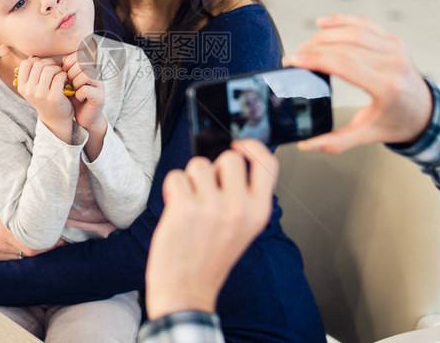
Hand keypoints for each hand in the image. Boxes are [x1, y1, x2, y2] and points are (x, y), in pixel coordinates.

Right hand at [0, 190, 62, 258]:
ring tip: (50, 242)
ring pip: (21, 257)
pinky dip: (24, 253)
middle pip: (28, 253)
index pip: (29, 243)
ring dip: (36, 251)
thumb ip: (10, 196)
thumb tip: (31, 190)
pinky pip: (12, 258)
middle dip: (45, 248)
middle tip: (61, 241)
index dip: (46, 243)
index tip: (60, 236)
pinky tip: (34, 246)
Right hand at [16, 57, 72, 140]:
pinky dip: (64, 75)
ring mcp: (40, 95)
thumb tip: (33, 56)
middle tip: (57, 68)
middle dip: (50, 62)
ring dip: (58, 68)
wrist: (56, 119)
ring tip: (61, 73)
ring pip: (49, 69)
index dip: (37, 60)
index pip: (26, 63)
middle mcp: (29, 91)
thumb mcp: (34, 87)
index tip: (45, 65)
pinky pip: (59, 77)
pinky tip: (65, 79)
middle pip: (38, 64)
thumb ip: (32, 73)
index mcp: (22, 87)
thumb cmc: (46, 98)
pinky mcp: (53, 98)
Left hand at [62, 51, 105, 130]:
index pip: (80, 55)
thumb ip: (67, 69)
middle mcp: (98, 73)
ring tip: (74, 91)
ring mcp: (100, 85)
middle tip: (69, 83)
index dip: (69, 62)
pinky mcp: (100, 97)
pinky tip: (79, 98)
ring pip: (84, 75)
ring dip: (74, 84)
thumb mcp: (68, 80)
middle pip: (82, 64)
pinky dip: (78, 95)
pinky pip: (85, 90)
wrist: (84, 116)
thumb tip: (64, 60)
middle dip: (70, 73)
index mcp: (90, 67)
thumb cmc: (74, 97)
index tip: (64, 71)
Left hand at [145, 139, 277, 319]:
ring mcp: (212, 207)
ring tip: (190, 206)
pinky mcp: (184, 208)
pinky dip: (171, 190)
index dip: (252, 147)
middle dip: (213, 169)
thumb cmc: (210, 260)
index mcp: (259, 212)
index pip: (268, 163)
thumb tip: (232, 159)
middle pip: (229, 158)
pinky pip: (175, 177)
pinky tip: (176, 211)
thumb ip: (243, 196)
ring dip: (189, 181)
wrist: (186, 292)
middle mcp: (240, 208)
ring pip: (198, 164)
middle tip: (206, 192)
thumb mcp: (242, 229)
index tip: (238, 146)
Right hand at [284, 14, 432, 153]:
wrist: (425, 112)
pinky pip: (365, 24)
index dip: (314, 59)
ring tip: (307, 46)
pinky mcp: (393, 40)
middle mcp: (392, 63)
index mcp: (386, 87)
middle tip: (295, 56)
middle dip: (314, 48)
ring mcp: (394, 48)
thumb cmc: (397, 122)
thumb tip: (306, 145)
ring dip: (325, 35)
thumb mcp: (367, 135)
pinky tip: (323, 22)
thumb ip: (336, 141)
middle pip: (345, 45)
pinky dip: (341, 20)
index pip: (344, 64)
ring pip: (353, 31)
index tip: (293, 61)